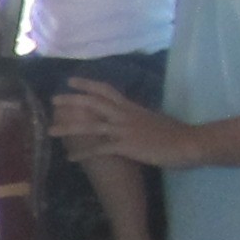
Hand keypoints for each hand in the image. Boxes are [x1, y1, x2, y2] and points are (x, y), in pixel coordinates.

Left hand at [52, 78, 201, 169]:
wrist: (188, 142)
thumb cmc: (175, 133)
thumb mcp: (153, 118)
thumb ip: (139, 116)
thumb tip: (132, 116)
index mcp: (132, 107)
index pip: (107, 90)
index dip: (88, 84)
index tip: (72, 80)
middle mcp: (125, 115)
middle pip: (93, 102)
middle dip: (72, 100)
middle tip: (54, 99)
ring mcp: (124, 129)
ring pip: (90, 125)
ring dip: (68, 128)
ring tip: (50, 131)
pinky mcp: (125, 145)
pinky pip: (99, 149)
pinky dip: (83, 153)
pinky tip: (70, 158)